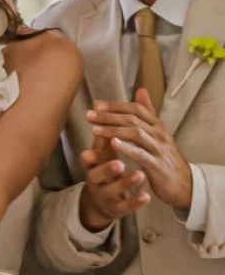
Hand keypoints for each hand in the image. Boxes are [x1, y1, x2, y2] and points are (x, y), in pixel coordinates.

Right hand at [76, 138, 150, 231]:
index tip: (95, 150)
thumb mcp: (101, 155)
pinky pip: (125, 206)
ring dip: (125, 183)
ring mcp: (105, 196)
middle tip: (119, 163)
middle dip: (107, 170)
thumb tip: (99, 106)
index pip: (86, 161)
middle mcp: (95, 182)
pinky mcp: (116, 208)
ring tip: (140, 175)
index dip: (90, 156)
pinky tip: (146, 196)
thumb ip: (103, 134)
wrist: (102, 202)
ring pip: (112, 191)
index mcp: (91, 167)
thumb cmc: (105, 171)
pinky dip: (135, 202)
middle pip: (96, 176)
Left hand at [87, 91, 192, 212]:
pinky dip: (127, 148)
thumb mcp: (157, 134)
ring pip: (136, 134)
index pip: (137, 109)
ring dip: (113, 130)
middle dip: (109, 116)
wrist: (185, 184)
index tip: (96, 104)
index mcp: (158, 127)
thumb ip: (148, 114)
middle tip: (89, 115)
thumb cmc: (166, 158)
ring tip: (94, 129)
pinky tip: (113, 144)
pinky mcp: (157, 166)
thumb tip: (141, 90)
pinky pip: (141, 154)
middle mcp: (159, 135)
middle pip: (133, 119)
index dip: (116, 106)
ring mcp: (159, 150)